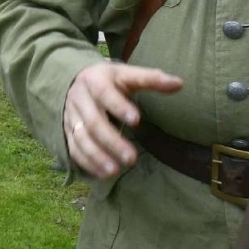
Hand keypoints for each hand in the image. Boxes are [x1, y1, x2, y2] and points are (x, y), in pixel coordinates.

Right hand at [64, 62, 184, 179]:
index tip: (137, 121)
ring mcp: (71, 116)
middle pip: (93, 122)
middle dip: (111, 141)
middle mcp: (79, 98)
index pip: (104, 93)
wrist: (76, 80)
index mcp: (94, 80)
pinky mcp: (68, 131)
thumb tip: (179, 83)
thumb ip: (152, 79)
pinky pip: (74, 149)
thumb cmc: (110, 80)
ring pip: (81, 138)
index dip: (119, 106)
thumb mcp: (128, 75)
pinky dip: (87, 162)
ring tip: (115, 171)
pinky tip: (103, 174)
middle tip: (131, 159)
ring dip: (97, 156)